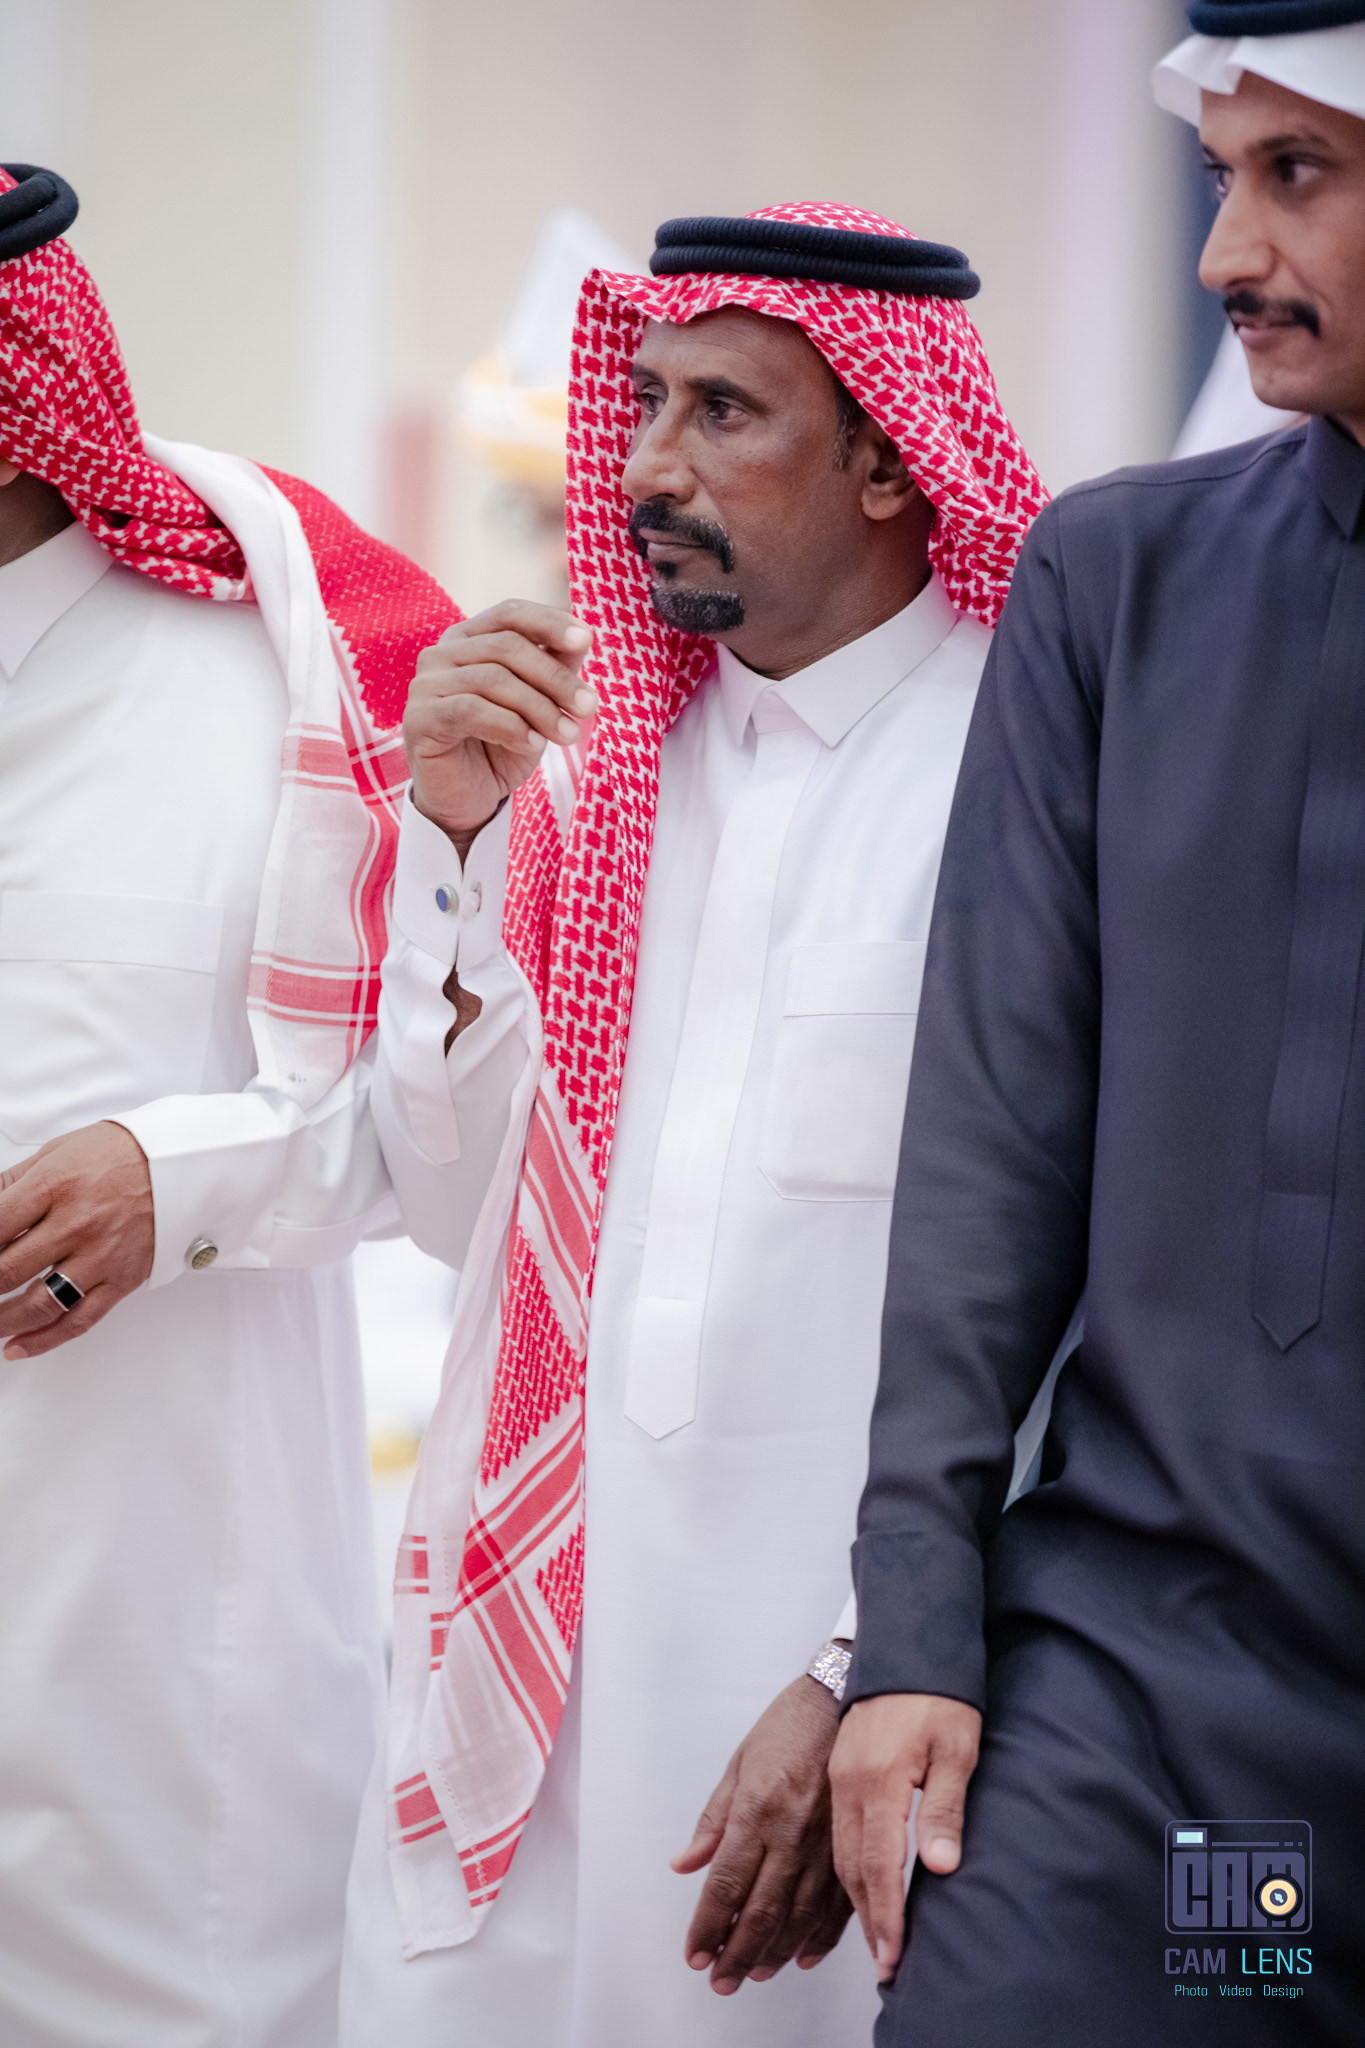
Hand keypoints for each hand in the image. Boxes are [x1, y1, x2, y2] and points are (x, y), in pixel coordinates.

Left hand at [0, 1122, 154, 1359]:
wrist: (181, 1163)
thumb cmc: (120, 1153)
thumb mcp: (56, 1152)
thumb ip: (12, 1183)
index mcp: (55, 1185)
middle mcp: (77, 1223)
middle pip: (7, 1270)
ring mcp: (100, 1255)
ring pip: (38, 1304)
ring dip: (2, 1319)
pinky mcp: (121, 1279)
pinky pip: (79, 1320)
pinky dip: (43, 1340)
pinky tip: (18, 1346)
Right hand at [405, 600, 595, 851]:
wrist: (469, 802)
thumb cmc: (502, 748)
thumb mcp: (538, 705)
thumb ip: (554, 670)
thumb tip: (583, 637)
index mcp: (468, 640)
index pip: (509, 614)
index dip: (549, 622)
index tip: (587, 640)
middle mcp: (441, 654)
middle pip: (506, 647)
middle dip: (555, 678)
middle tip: (589, 707)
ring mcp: (425, 685)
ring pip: (493, 679)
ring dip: (540, 708)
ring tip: (567, 736)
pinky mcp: (420, 719)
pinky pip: (472, 711)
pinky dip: (511, 727)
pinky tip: (532, 745)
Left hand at [672, 1674, 852, 1996]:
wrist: (843, 1697)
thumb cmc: (788, 1725)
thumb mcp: (739, 1763)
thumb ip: (713, 1820)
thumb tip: (685, 1865)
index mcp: (758, 1808)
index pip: (727, 1882)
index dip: (709, 1925)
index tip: (695, 1952)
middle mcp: (792, 1830)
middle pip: (761, 1909)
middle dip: (737, 1953)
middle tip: (720, 1980)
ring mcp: (827, 1841)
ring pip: (800, 1914)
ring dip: (775, 1951)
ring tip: (755, 1973)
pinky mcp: (853, 1844)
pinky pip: (839, 1902)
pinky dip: (821, 1936)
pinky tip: (802, 1954)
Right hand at [829, 1692, 980, 1982]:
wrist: (906, 1644)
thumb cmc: (938, 1694)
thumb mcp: (955, 1749)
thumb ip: (944, 1809)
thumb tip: (939, 1867)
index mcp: (876, 1780)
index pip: (879, 1865)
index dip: (886, 1916)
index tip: (893, 1957)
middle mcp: (849, 1784)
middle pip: (852, 1868)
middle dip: (868, 1921)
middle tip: (885, 1964)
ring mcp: (841, 1779)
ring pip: (839, 1854)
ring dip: (853, 1901)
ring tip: (872, 1940)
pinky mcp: (841, 1772)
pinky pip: (837, 1834)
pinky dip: (845, 1870)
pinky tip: (857, 1890)